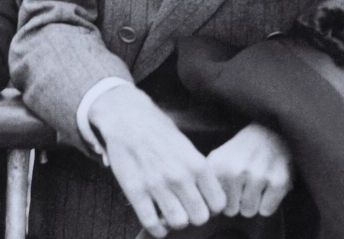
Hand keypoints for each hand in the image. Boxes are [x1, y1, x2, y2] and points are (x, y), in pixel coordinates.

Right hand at [89, 86, 225, 237]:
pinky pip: (152, 223)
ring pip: (178, 222)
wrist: (125, 116)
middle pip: (200, 217)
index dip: (210, 207)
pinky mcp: (135, 190)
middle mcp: (180, 176)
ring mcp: (157, 184)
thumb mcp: (186, 145)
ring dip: (174, 221)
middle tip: (184, 208)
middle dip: (193, 215)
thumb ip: (198, 170)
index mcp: (197, 164)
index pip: (218, 203)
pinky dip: (156, 228)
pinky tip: (155, 220)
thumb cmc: (157, 129)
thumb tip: (207, 195)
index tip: (200, 202)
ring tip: (168, 213)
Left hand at [206, 122, 292, 217]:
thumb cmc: (239, 152)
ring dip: (251, 204)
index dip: (218, 200)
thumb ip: (207, 183)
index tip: (223, 192)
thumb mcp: (217, 159)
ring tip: (253, 187)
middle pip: (230, 210)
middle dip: (235, 203)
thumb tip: (205, 211)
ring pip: (248, 211)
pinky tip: (266, 188)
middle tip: (241, 187)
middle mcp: (235, 170)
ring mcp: (258, 176)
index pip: (211, 202)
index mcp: (218, 165)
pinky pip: (266, 210)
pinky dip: (267, 204)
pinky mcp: (278, 181)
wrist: (269, 133)